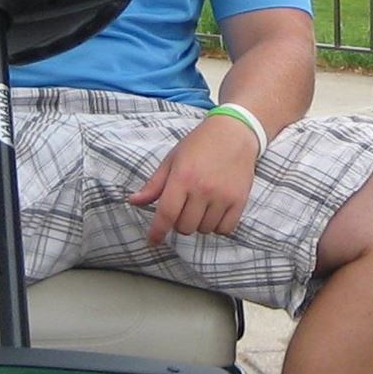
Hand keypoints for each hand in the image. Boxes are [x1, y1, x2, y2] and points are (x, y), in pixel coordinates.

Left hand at [129, 113, 261, 244]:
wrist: (235, 132)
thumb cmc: (199, 144)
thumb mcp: (172, 160)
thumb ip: (154, 184)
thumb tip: (133, 202)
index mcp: (183, 177)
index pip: (167, 214)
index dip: (157, 232)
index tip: (152, 241)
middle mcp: (203, 189)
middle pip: (185, 227)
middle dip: (179, 222)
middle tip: (184, 207)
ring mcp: (223, 196)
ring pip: (204, 230)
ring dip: (199, 223)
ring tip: (201, 205)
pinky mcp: (239, 200)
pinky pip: (225, 229)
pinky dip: (217, 226)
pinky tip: (215, 212)